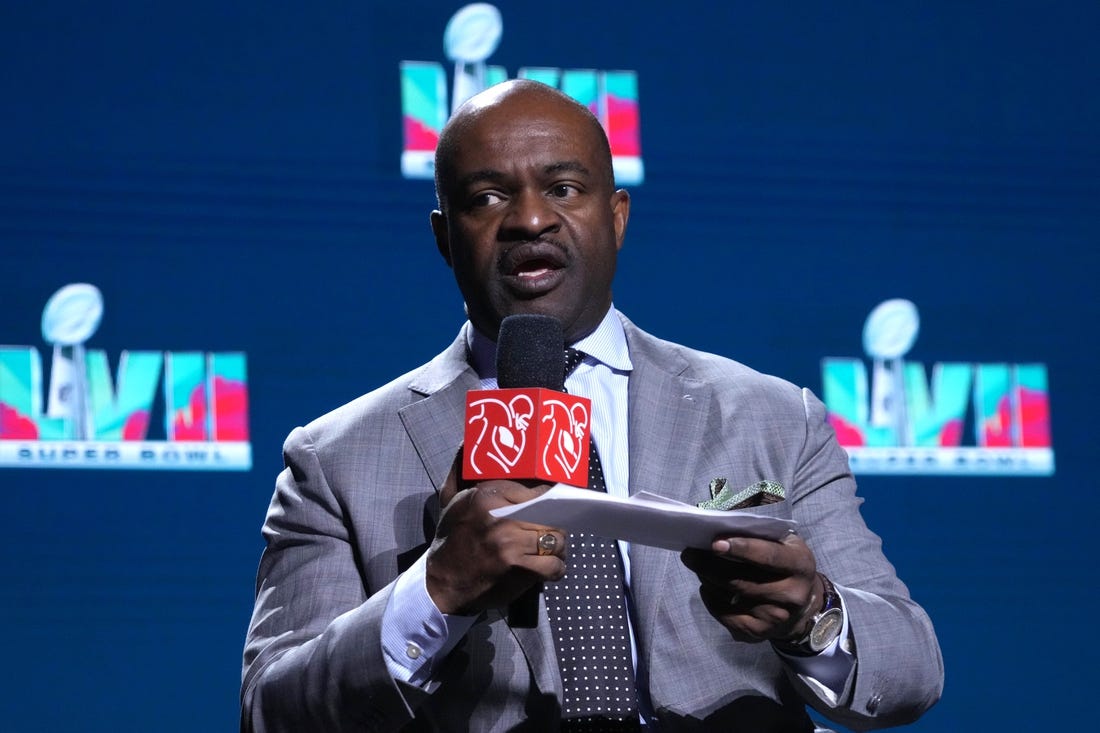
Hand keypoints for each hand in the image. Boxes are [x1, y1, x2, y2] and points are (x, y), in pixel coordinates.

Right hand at [426, 457, 566, 615]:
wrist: (441, 583)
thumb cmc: (451, 539)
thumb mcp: (450, 500)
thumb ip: (461, 469)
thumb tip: (466, 439)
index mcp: (488, 494)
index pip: (538, 489)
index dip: (551, 498)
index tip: (553, 505)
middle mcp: (501, 515)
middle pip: (553, 514)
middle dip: (554, 525)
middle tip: (545, 532)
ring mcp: (510, 542)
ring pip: (557, 539)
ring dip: (556, 548)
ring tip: (545, 551)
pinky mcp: (518, 567)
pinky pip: (555, 565)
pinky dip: (555, 570)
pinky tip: (543, 570)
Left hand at [680, 533, 822, 643]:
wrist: (802, 605)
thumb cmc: (784, 563)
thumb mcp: (783, 542)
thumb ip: (759, 535)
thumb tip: (719, 530)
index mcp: (800, 564)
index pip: (768, 557)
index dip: (741, 549)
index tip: (714, 543)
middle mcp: (792, 595)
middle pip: (741, 580)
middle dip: (710, 565)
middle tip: (690, 553)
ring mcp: (776, 617)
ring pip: (729, 597)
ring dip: (707, 579)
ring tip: (697, 566)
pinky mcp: (759, 632)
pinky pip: (725, 615)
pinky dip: (710, 599)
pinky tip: (707, 586)